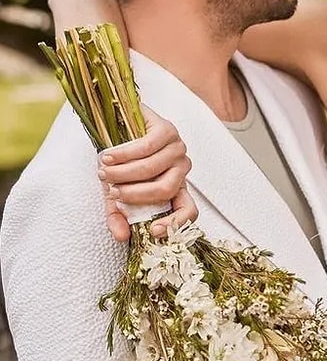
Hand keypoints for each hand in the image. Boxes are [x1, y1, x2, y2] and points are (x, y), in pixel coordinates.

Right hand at [97, 105, 195, 240]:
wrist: (118, 125)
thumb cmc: (121, 162)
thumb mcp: (118, 191)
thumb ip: (118, 215)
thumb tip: (121, 236)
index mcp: (176, 187)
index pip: (189, 210)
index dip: (176, 222)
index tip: (153, 230)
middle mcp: (181, 168)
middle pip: (166, 189)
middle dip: (134, 194)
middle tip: (112, 191)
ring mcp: (176, 148)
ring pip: (153, 168)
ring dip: (122, 173)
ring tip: (104, 172)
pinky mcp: (166, 129)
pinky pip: (146, 147)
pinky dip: (123, 155)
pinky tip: (109, 157)